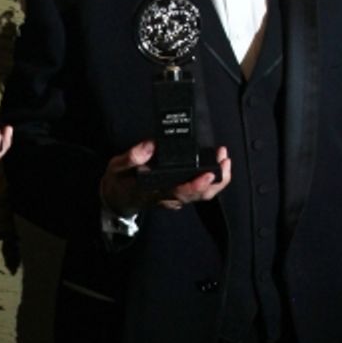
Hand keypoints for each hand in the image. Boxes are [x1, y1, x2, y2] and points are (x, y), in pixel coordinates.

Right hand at [100, 140, 229, 215]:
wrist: (117, 199)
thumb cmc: (119, 182)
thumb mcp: (116, 168)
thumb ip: (132, 157)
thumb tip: (151, 143)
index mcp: (153, 191)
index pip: (178, 191)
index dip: (196, 185)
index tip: (208, 173)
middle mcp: (168, 198)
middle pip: (199, 195)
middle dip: (216, 179)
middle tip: (224, 159)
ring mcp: (175, 198)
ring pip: (202, 196)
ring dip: (218, 180)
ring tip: (225, 160)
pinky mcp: (178, 195)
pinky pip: (199, 192)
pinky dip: (212, 181)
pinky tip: (216, 166)